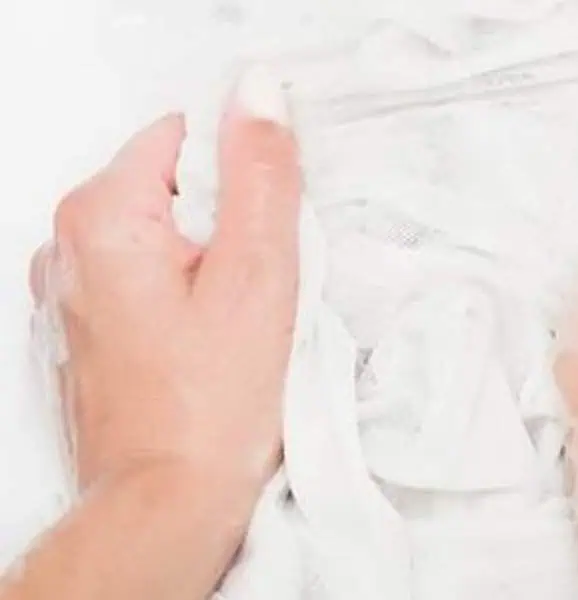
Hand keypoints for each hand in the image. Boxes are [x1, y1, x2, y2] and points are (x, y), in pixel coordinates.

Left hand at [29, 70, 301, 504]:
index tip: (264, 234)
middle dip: (228, 223)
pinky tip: (211, 341)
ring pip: (166, 234)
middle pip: (174, 186)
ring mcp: (73, 289)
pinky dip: (187, 292)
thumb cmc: (208, 405)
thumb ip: (259, 173)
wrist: (166, 504)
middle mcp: (68, 244)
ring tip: (233, 323)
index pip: (186, 137)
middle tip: (253, 288)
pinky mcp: (89, 325)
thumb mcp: (256, 273)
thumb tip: (258, 93)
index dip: (242, 178)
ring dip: (212, 262)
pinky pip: (151, 276)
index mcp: (102, 215)